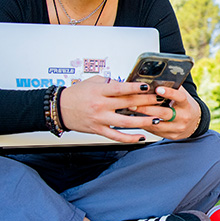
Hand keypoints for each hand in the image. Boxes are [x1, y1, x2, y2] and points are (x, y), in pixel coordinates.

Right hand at [57, 76, 199, 142]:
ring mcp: (100, 119)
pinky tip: (141, 137)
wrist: (59, 108)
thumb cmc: (77, 93)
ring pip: (125, 122)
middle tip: (160, 100)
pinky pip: (116, 136)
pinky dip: (130, 138)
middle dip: (146, 102)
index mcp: (100, 91)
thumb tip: (128, 84)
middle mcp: (101, 106)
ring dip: (143, 121)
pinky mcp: (98, 130)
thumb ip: (110, 82)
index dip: (136, 88)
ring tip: (157, 119)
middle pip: (127, 104)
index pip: (121, 89)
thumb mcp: (93, 82)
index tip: (149, 86)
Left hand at [130, 85, 201, 139]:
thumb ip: (172, 87)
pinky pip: (156, 132)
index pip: (179, 97)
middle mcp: (183, 117)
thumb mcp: (182, 95)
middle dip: (147, 108)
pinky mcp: (172, 136)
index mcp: (186, 104)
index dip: (169, 93)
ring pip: (158, 125)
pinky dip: (146, 125)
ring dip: (143, 118)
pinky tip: (137, 120)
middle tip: (133, 104)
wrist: (195, 122)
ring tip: (132, 112)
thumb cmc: (184, 105)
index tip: (157, 89)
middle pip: (164, 113)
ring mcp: (178, 128)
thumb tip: (156, 78)